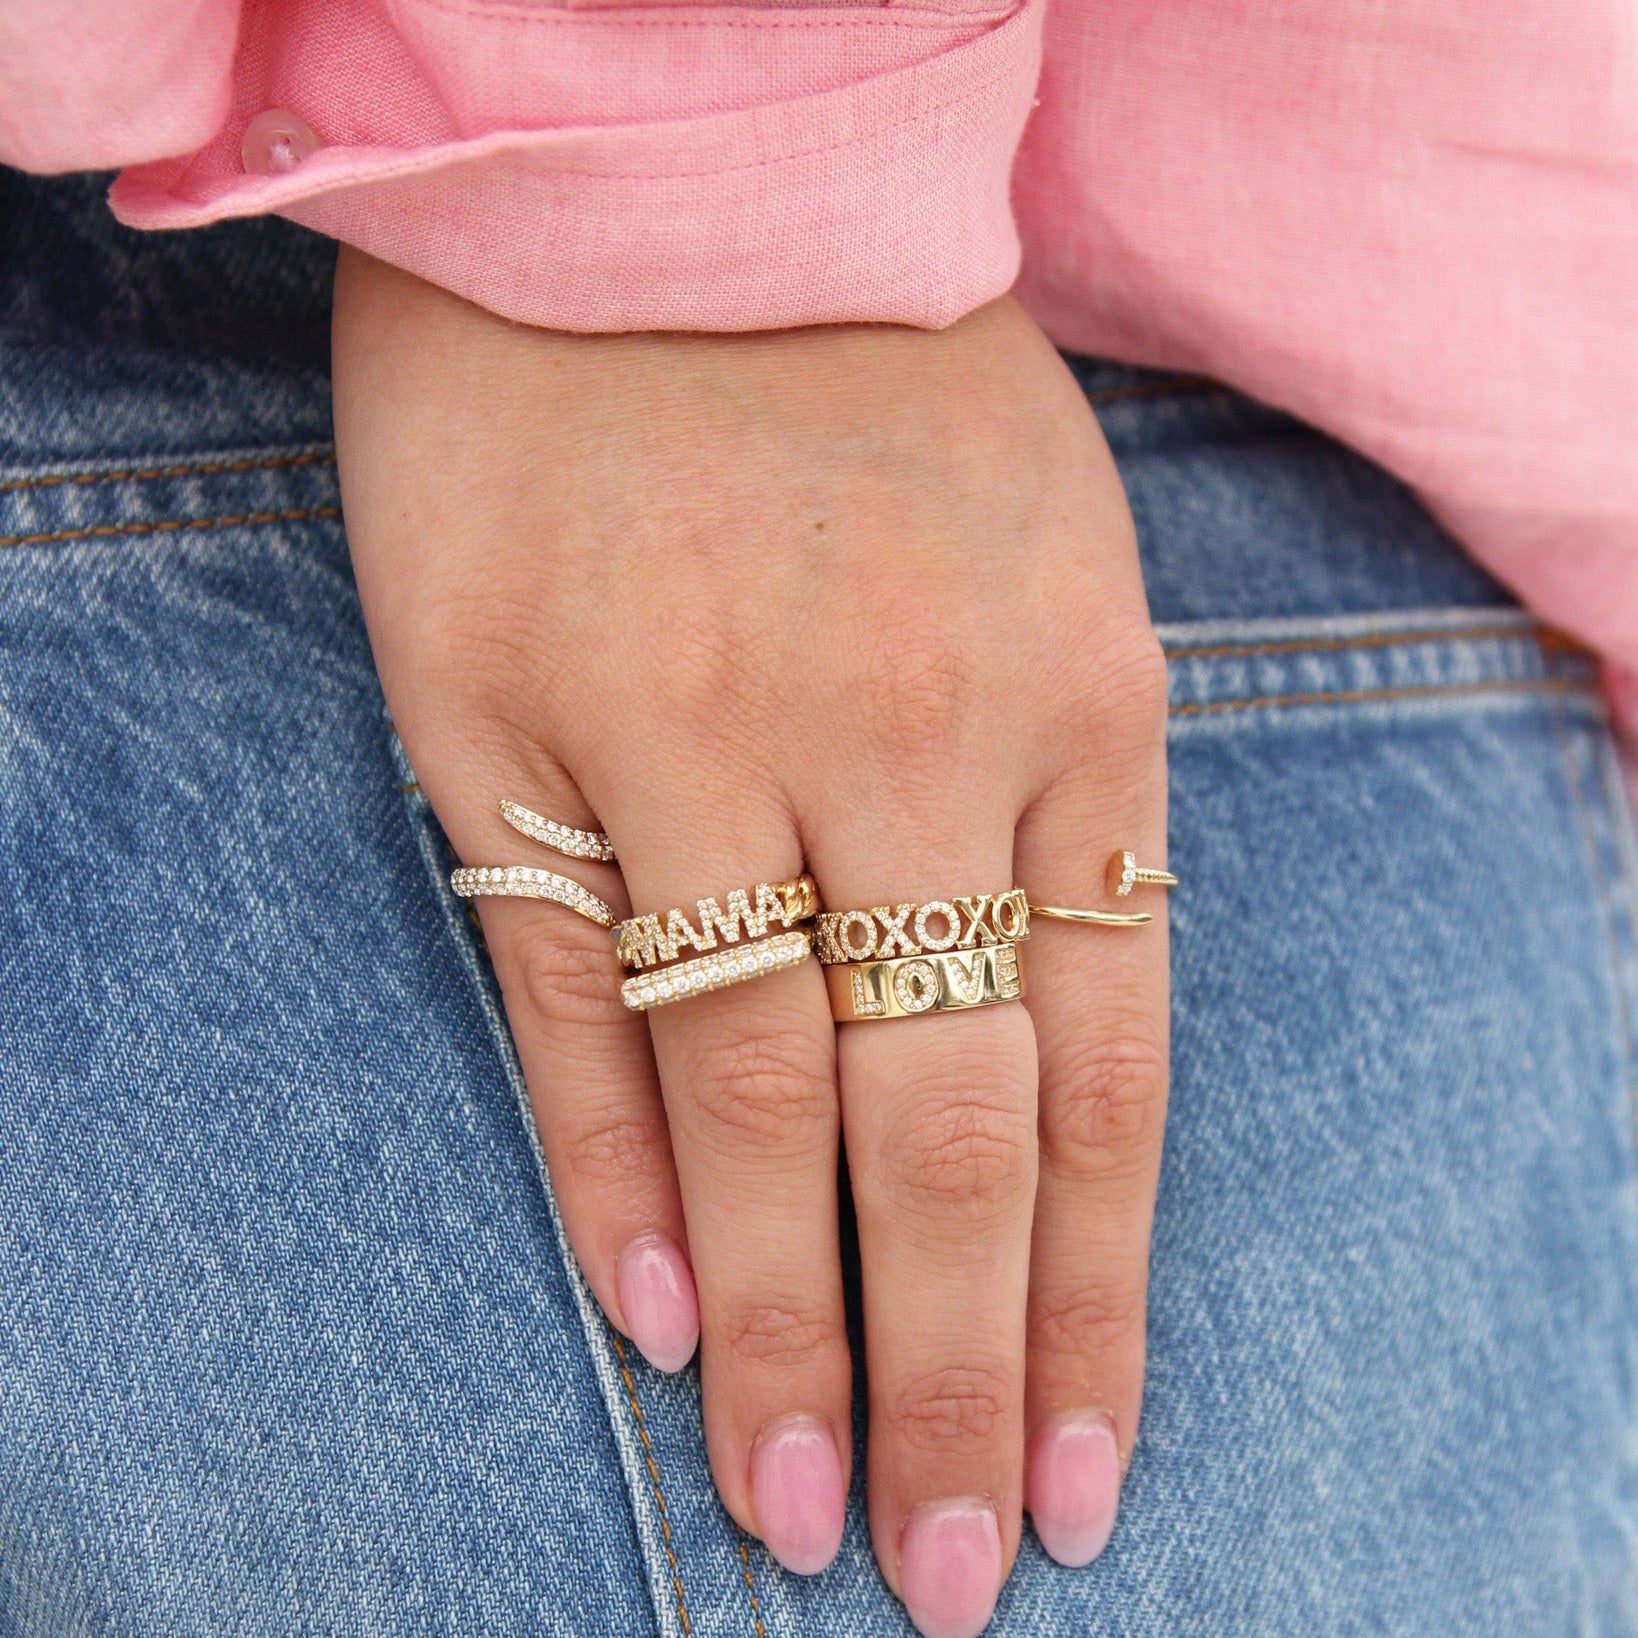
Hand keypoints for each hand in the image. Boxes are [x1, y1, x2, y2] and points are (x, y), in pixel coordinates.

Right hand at [332, 249, 1168, 1636]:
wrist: (682, 187)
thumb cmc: (890, 395)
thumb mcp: (1052, 582)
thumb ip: (1050, 819)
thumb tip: (1033, 1083)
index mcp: (1067, 704)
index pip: (1107, 1071)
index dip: (1101, 1296)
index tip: (1092, 1467)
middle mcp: (890, 737)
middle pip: (946, 1124)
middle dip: (956, 1367)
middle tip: (954, 1568)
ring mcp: (688, 727)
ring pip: (757, 1092)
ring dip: (779, 1323)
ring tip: (796, 1509)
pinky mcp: (504, 711)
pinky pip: (567, 990)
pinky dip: (609, 1168)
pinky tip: (643, 1317)